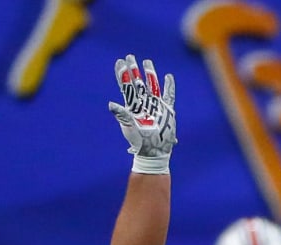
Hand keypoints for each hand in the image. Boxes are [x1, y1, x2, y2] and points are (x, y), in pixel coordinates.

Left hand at [109, 55, 175, 169]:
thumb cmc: (139, 141)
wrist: (153, 152)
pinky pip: (169, 95)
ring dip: (150, 74)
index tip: (120, 62)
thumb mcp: (129, 128)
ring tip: (147, 61)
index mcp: (133, 105)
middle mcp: (143, 103)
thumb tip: (111, 104)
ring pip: (152, 85)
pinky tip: (168, 76)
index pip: (126, 85)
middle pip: (137, 82)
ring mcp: (155, 105)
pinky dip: (169, 86)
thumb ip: (122, 115)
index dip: (123, 74)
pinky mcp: (167, 111)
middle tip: (130, 56)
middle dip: (134, 69)